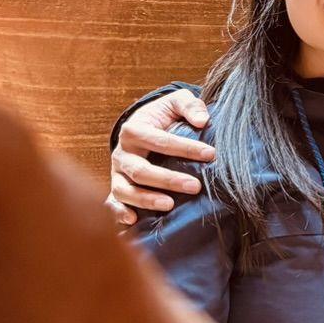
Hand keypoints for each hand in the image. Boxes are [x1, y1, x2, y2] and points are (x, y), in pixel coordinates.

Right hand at [106, 90, 215, 227]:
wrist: (141, 127)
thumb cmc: (162, 116)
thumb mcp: (176, 102)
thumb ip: (190, 105)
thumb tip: (203, 121)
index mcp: (134, 130)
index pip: (160, 141)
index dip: (186, 148)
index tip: (211, 154)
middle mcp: (122, 153)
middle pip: (140, 170)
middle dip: (168, 180)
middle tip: (195, 186)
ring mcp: (117, 173)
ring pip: (124, 190)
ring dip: (145, 199)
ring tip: (169, 205)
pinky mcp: (117, 188)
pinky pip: (113, 203)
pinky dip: (118, 213)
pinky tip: (133, 220)